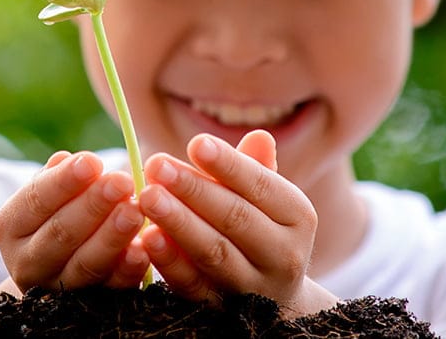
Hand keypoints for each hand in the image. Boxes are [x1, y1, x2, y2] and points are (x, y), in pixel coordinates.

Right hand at [0, 151, 149, 294]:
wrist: (60, 266)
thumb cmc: (58, 213)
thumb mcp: (50, 194)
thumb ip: (58, 177)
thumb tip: (65, 159)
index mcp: (11, 226)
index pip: (36, 199)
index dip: (64, 181)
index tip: (92, 161)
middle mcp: (27, 261)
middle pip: (60, 233)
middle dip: (93, 205)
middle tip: (121, 182)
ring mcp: (57, 289)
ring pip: (85, 264)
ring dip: (112, 236)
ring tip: (135, 211)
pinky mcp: (90, 307)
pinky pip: (111, 289)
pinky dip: (127, 270)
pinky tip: (143, 250)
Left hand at [138, 131, 336, 316]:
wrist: (274, 299)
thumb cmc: (261, 227)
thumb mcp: (266, 198)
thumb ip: (254, 168)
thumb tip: (259, 136)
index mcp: (298, 216)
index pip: (261, 185)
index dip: (228, 164)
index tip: (195, 143)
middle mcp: (283, 254)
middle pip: (236, 218)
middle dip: (193, 190)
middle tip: (156, 164)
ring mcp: (254, 287)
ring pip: (214, 253)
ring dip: (178, 223)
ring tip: (147, 197)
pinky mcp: (222, 310)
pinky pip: (194, 286)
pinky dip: (170, 263)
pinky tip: (147, 239)